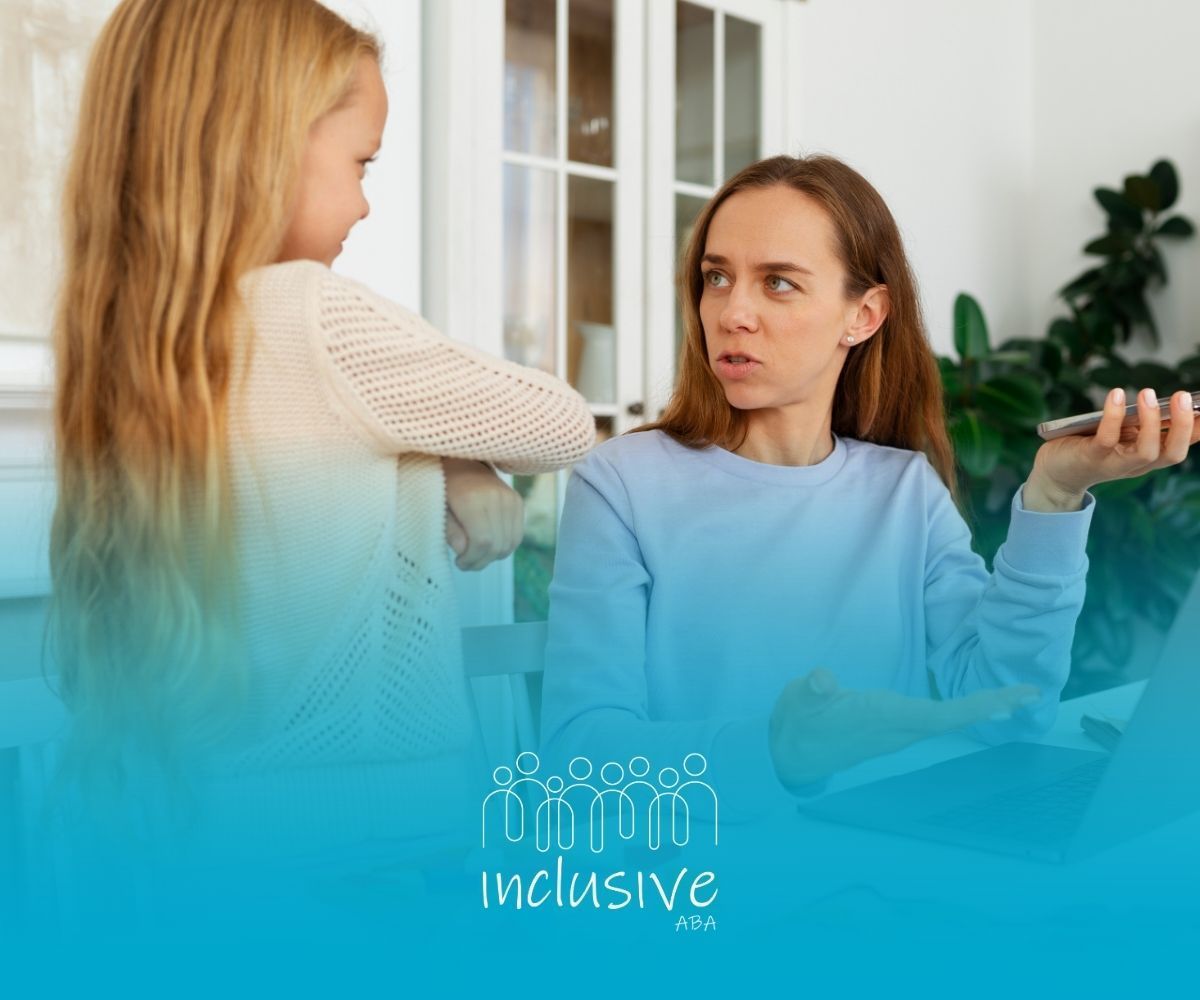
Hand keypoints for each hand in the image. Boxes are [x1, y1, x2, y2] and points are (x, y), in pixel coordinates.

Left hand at [442, 458, 524, 570]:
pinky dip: (504, 546)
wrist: (463, 461)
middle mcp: (497, 497)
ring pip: (510, 543)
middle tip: (467, 563)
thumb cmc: (445, 486)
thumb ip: (451, 532)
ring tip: (477, 554)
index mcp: (473, 498)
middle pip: (498, 545)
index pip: (482, 541)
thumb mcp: (438, 509)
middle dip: (481, 561)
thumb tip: (464, 551)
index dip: (472, 559)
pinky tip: (489, 545)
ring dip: (493, 556)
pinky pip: (517, 535)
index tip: (459, 563)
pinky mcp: (518, 501)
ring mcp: (511, 498)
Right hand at [768, 668, 1040, 788]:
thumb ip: (813, 690)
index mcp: (881, 719)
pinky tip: (983, 704)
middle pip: (954, 719)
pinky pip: (941, 719)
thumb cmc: (799, 723)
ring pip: (950, 720)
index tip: (1003, 702)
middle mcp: (898, 729)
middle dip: (992, 705)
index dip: (970, 709)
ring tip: (1018, 696)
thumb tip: (822, 679)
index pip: (934, 715)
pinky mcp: (896, 726)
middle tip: (1032, 694)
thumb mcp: (800, 702)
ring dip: (984, 707)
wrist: (792, 754)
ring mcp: (899, 730)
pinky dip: (966, 709)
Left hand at [1025, 388, 1199, 511]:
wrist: (1055, 472)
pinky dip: (1112, 416)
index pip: (1180, 446)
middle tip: (1183, 396)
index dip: (1196, 429)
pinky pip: (1106, 438)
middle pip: (1172, 453)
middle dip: (1183, 426)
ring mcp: (1115, 463)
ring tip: (1147, 394)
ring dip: (1151, 421)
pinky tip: (1115, 395)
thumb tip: (1162, 399)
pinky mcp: (1091, 457)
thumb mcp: (1123, 435)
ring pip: (1145, 450)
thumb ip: (1142, 423)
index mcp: (1149, 457)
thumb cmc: (1093, 446)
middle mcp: (1137, 464)